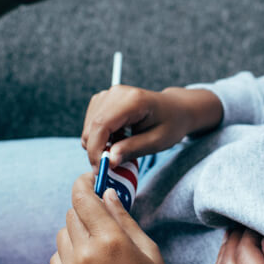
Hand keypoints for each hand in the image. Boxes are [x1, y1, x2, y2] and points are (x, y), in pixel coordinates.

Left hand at [51, 173, 183, 263]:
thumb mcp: (149, 252)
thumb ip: (124, 220)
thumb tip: (107, 194)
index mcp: (111, 241)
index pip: (83, 199)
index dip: (83, 183)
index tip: (89, 179)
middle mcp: (86, 254)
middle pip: (72, 214)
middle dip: (86, 210)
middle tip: (102, 218)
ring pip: (62, 235)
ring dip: (76, 233)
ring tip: (98, 247)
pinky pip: (57, 258)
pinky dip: (69, 254)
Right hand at [82, 85, 222, 166]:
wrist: (175, 108)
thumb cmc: (170, 124)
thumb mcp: (157, 141)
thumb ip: (132, 149)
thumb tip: (109, 161)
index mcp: (133, 100)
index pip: (101, 125)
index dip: (96, 150)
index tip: (101, 170)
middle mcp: (116, 93)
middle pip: (91, 127)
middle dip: (96, 150)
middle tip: (114, 163)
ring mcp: (108, 94)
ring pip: (88, 127)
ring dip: (98, 144)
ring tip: (121, 146)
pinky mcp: (103, 99)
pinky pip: (91, 124)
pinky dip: (99, 137)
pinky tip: (118, 138)